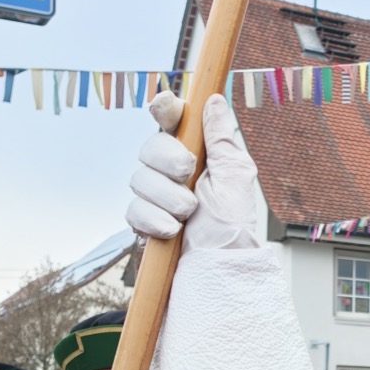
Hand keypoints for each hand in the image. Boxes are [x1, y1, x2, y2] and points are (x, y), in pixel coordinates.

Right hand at [126, 92, 258, 251]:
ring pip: (138, 178)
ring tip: (189, 214)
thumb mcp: (236, 178)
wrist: (221, 270)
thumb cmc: (233, 227)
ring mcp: (155, 197)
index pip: (172, 122)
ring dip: (167, 196)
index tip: (166, 106)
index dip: (165, 109)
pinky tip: (171, 230)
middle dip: (168, 159)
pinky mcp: (143, 222)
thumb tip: (214, 100)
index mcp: (197, 155)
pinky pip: (133, 209)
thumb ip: (221, 139)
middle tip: (188, 174)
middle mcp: (172, 173)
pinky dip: (153, 219)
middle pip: (150, 146)